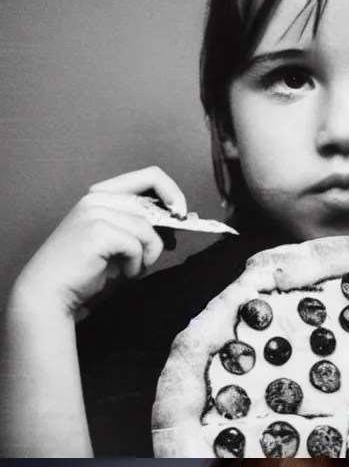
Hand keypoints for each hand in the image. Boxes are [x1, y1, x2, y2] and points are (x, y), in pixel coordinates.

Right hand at [9, 168, 186, 323]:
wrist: (49, 292)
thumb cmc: (86, 268)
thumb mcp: (115, 236)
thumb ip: (137, 220)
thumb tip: (176, 213)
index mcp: (100, 195)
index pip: (150, 175)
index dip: (173, 191)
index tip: (181, 212)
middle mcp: (96, 198)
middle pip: (151, 208)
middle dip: (156, 238)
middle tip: (145, 257)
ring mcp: (95, 213)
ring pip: (147, 229)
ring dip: (146, 255)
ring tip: (128, 267)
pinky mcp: (98, 231)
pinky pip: (137, 246)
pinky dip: (136, 264)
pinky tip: (121, 273)